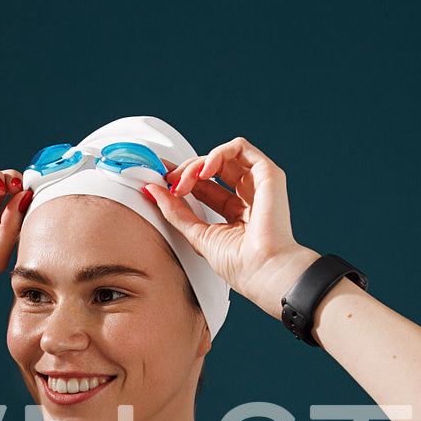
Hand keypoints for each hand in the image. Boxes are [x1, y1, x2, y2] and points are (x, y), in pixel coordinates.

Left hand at [145, 137, 321, 320]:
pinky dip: (217, 153)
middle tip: (168, 182)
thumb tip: (153, 190)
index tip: (158, 181)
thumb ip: (175, 212)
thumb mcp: (197, 235)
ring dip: (197, 164)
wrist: (263, 272)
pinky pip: (239, 148)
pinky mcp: (268, 174)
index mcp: (235, 213)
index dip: (181, 179)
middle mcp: (248, 196)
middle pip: (211, 169)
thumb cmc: (241, 265)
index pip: (204, 186)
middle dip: (185, 171)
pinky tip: (204, 171)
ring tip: (184, 181)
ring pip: (222, 156)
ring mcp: (259, 184)